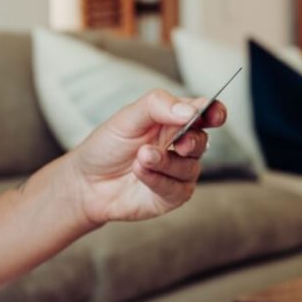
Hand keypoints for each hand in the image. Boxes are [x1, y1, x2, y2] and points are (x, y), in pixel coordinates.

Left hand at [68, 89, 226, 225]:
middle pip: (202, 140)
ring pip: (190, 167)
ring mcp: (178, 172)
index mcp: (174, 121)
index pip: (204, 112)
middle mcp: (180, 146)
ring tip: (141, 156)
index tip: (215, 115)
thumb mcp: (127, 118)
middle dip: (192, 141)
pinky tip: (139, 171)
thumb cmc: (107, 146)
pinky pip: (176, 188)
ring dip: (165, 162)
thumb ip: (157, 106)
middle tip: (176, 143)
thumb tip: (190, 110)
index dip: (215, 112)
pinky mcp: (171, 195)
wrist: (87, 181)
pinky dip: (157, 179)